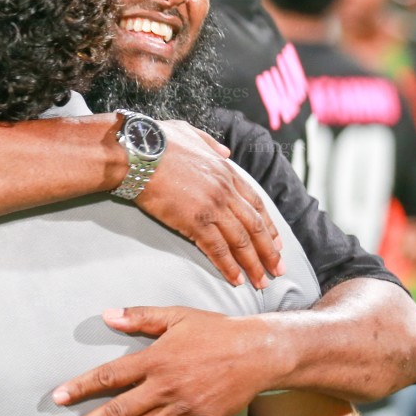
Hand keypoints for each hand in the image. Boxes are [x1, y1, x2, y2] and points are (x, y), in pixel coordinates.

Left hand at [51, 306, 280, 415]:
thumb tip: (107, 315)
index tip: (58, 398)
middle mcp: (164, 387)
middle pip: (117, 411)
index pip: (109, 376)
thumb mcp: (176, 316)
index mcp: (155, 359)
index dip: (81, 388)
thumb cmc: (215, 331)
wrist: (258, 354)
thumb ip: (140, 317)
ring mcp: (181, 410)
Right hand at [134, 121, 282, 287]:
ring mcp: (212, 207)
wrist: (137, 152)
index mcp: (225, 171)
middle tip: (278, 269)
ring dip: (254, 264)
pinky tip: (236, 280)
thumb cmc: (158, 141)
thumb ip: (211, 144)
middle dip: (269, 250)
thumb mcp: (191, 133)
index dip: (268, 225)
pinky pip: (217, 249)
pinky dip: (229, 266)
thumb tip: (225, 152)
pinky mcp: (194, 222)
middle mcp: (225, 190)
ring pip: (241, 241)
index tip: (276, 242)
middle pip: (254, 226)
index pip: (255, 203)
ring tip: (262, 282)